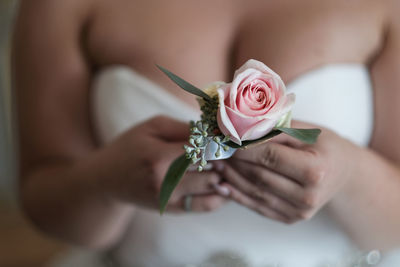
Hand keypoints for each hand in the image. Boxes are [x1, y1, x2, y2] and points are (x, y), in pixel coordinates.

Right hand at [98, 115, 226, 212]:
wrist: (107, 180)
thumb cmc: (131, 147)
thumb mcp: (152, 128)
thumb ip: (183, 127)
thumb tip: (214, 131)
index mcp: (158, 157)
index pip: (202, 149)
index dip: (220, 142)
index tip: (229, 137)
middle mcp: (164, 182)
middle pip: (211, 170)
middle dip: (225, 159)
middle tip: (232, 151)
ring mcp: (169, 199)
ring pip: (213, 189)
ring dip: (225, 176)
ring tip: (228, 164)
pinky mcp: (173, 210)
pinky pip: (206, 205)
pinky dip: (220, 194)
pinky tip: (223, 182)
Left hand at [214, 121, 357, 222]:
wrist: (344, 174)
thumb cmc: (325, 146)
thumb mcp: (307, 130)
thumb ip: (275, 129)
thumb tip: (240, 125)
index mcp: (315, 170)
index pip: (269, 156)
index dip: (242, 147)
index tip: (224, 138)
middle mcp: (308, 196)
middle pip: (258, 175)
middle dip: (232, 162)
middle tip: (213, 150)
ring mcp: (299, 211)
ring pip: (254, 192)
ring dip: (230, 178)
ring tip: (215, 164)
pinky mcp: (290, 218)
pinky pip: (258, 206)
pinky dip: (237, 195)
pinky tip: (222, 184)